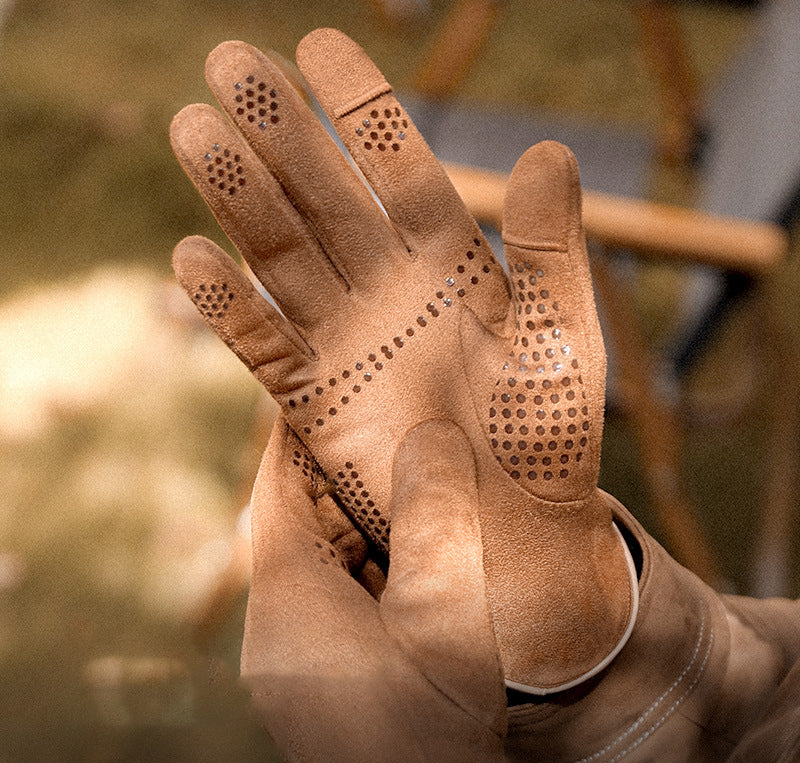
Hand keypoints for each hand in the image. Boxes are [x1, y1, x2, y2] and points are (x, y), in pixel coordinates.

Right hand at [170, 29, 636, 691]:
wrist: (513, 521)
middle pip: (325, 198)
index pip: (400, 166)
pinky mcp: (314, 398)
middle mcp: (386, 287)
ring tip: (194, 132)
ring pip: (282, 255)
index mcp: (448, 261)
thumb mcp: (562, 334)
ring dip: (239, 199)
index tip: (317, 44)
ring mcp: (345, 339)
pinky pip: (263, 346)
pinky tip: (192, 260)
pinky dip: (229, 310)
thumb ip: (553, 250)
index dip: (362, 108)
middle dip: (281, 132)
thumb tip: (551, 149)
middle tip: (230, 63)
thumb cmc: (548, 431)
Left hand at [241, 417, 505, 762]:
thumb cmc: (433, 732)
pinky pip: (334, 594)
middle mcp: (276, 625)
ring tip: (413, 481)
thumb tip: (428, 437)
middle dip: (344, 473)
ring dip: (361, 521)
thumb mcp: (446, 616)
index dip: (298, 434)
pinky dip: (367, 562)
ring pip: (319, 558)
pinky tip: (415, 554)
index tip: (329, 385)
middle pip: (299, 521)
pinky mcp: (317, 673)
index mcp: (289, 601)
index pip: (278, 490)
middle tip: (393, 427)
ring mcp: (294, 654)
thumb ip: (435, 519)